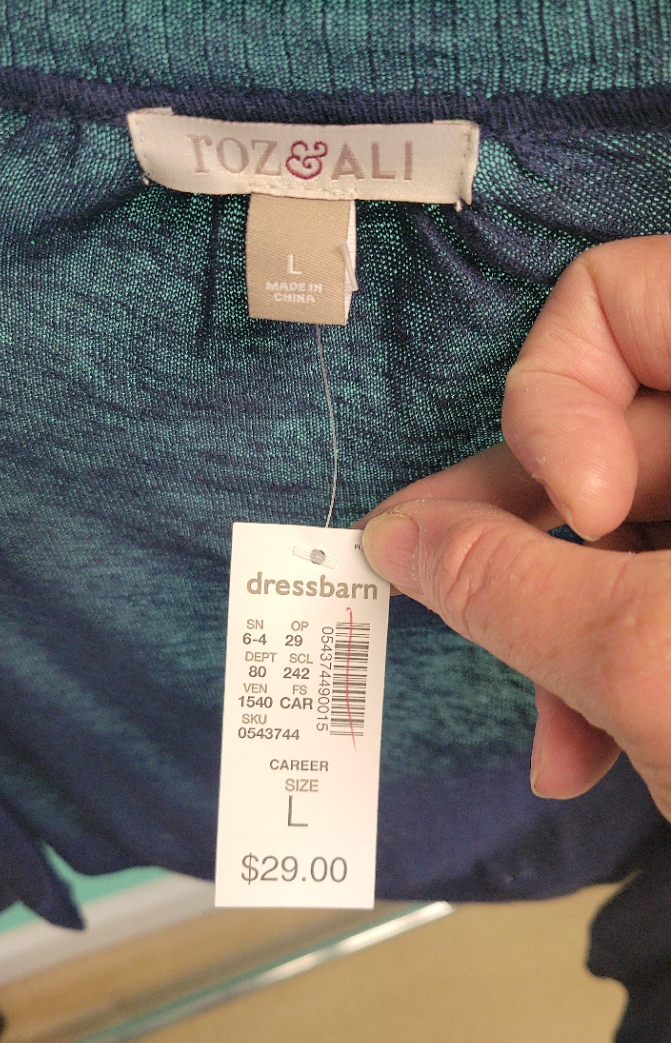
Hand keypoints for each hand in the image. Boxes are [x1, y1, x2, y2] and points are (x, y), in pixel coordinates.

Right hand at [360, 236, 670, 819]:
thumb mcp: (649, 658)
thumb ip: (505, 585)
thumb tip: (398, 536)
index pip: (618, 294)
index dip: (558, 399)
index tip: (581, 514)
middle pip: (613, 427)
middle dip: (536, 547)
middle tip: (467, 617)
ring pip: (639, 525)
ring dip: (573, 632)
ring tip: (562, 744)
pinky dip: (629, 659)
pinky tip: (601, 748)